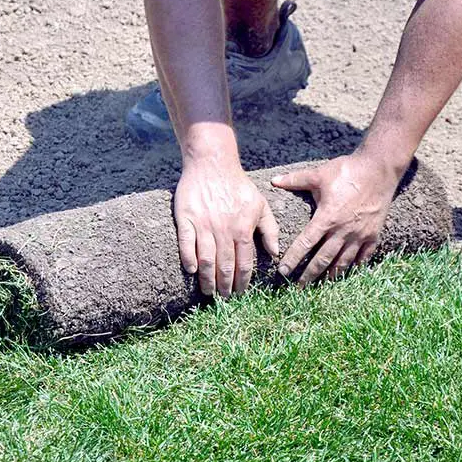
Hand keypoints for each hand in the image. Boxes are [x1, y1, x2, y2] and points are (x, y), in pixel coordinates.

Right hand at [174, 145, 279, 297]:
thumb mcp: (260, 204)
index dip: (242, 281)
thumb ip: (270, 229)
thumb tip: (275, 254)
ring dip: (207, 279)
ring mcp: (203, 224)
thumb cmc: (238, 185)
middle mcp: (224, 229)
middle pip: (225, 265)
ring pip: (206, 259)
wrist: (212, 163)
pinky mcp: (186, 218)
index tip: (240, 293)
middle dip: (225, 286)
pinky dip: (188, 258)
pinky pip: (186, 243)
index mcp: (243, 228)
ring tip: (208, 291)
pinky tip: (191, 270)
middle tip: (223, 299)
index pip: (244, 263)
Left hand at [271, 154, 401, 285]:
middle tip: (297, 288)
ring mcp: (360, 234)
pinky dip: (354, 267)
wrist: (380, 168)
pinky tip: (346, 274)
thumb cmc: (347, 170)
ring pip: (343, 261)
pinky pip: (363, 256)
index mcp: (327, 217)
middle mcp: (343, 230)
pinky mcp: (374, 234)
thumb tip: (273, 181)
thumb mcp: (318, 174)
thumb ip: (295, 180)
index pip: (305, 244)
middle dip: (309, 275)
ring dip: (330, 275)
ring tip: (320, 285)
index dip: (293, 259)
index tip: (282, 272)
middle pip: (322, 259)